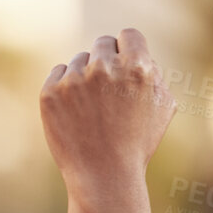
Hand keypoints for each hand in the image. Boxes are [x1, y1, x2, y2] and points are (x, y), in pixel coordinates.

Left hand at [39, 28, 176, 206]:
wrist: (104, 177)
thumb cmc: (137, 144)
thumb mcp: (162, 107)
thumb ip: (154, 73)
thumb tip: (140, 53)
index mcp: (137, 66)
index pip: (129, 35)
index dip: (127, 51)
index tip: (123, 66)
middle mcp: (104, 68)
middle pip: (102, 44)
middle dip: (105, 61)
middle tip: (106, 91)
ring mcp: (74, 80)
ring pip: (79, 61)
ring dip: (85, 77)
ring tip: (92, 111)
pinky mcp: (50, 93)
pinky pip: (58, 74)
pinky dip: (64, 88)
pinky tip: (75, 112)